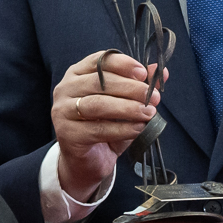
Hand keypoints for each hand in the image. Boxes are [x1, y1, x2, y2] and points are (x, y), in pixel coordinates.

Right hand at [53, 51, 164, 202]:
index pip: (99, 61)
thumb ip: (139, 86)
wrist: (88, 162)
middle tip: (153, 97)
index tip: (143, 73)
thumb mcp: (125, 104)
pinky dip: (121, 129)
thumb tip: (160, 71)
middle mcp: (65, 88)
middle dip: (130, 88)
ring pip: (98, 105)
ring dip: (127, 108)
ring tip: (149, 113)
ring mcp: (62, 111)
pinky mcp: (67, 134)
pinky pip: (98, 129)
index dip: (123, 64)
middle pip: (99, 82)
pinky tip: (137, 129)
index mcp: (77, 74)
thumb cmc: (106, 127)